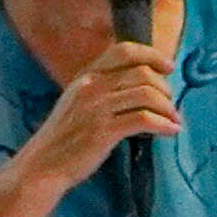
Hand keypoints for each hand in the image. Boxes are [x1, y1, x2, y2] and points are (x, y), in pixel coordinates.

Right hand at [17, 0, 180, 194]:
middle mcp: (91, 86)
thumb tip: (137, 87)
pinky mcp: (104, 131)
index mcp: (86, 77)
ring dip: (168, 107)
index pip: (123, 50)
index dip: (151, 55)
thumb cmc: (62, 138)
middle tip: (170, 104)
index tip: (168, 67)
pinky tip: (170, 132)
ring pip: (146, 94)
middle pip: (142, 72)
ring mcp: (97, 108)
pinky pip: (144, 119)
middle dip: (164, 87)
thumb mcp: (76, 103)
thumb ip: (101, 90)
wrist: (42, 166)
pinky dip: (164, 124)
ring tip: (174, 120)